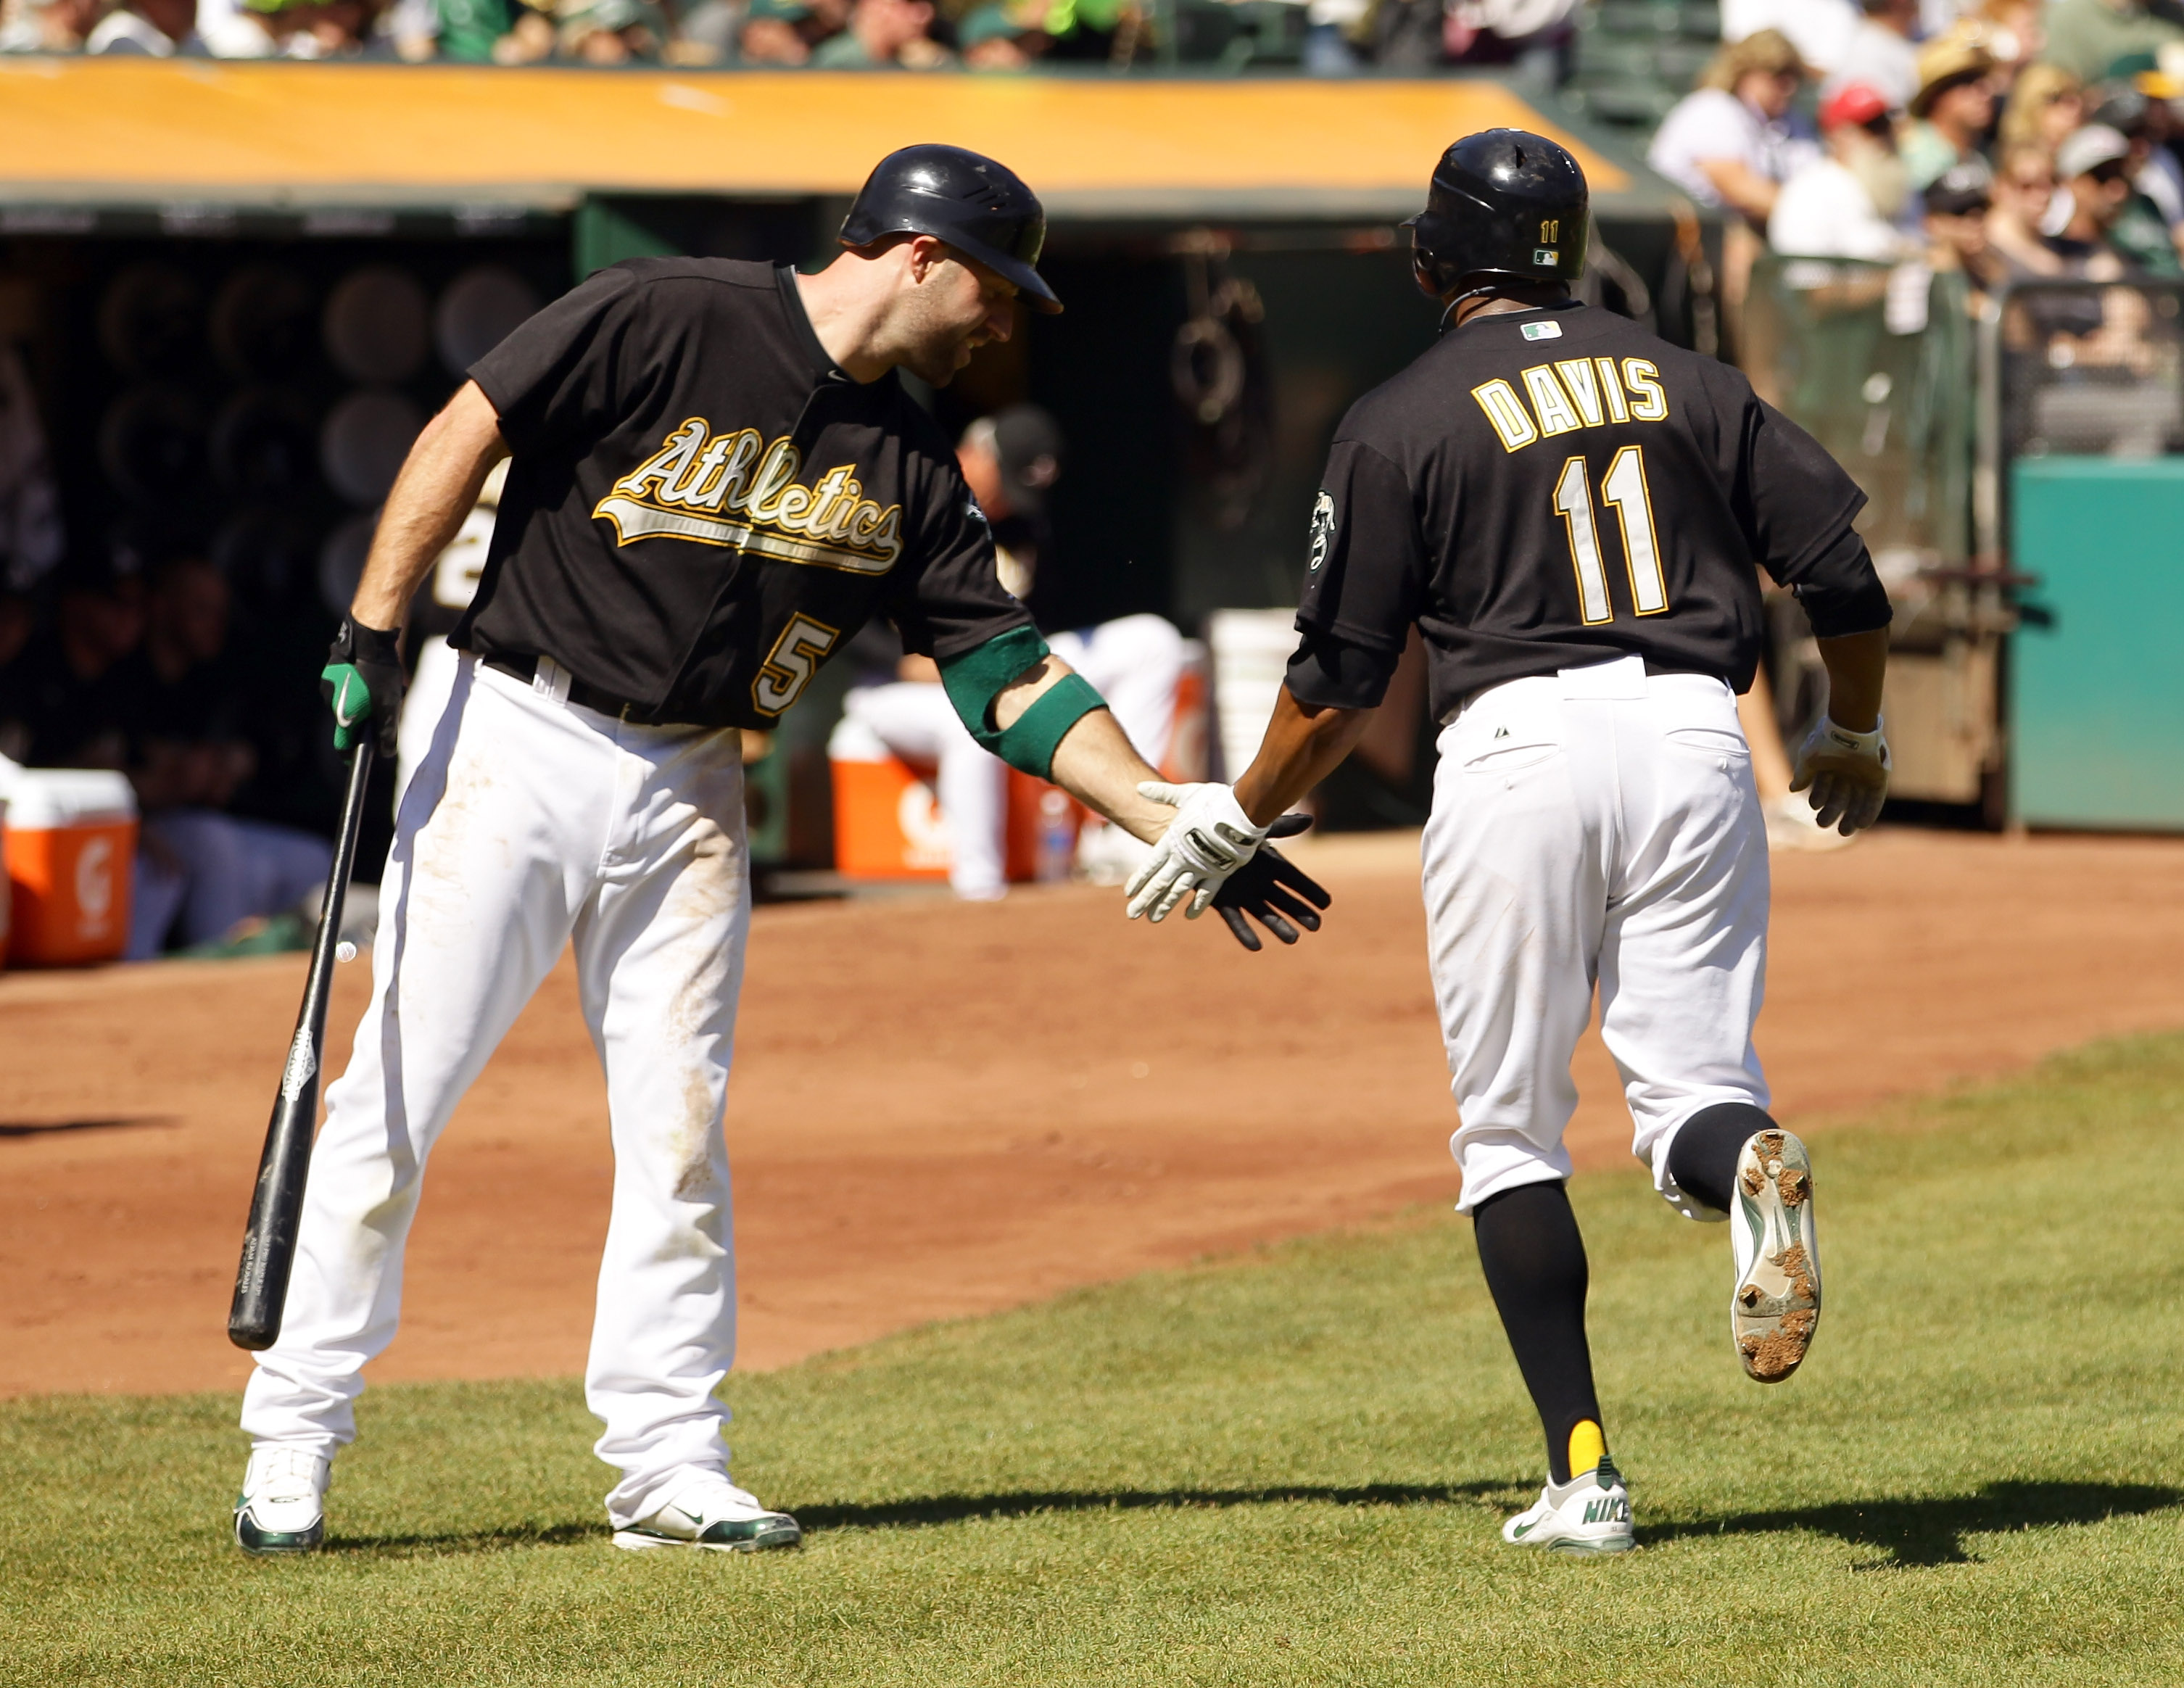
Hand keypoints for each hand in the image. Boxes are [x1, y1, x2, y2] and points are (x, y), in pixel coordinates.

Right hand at [321, 618, 404, 755]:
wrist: (368, 638)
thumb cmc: (380, 674)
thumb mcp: (390, 706)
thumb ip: (387, 732)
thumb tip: (386, 754)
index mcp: (343, 715)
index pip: (343, 745)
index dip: (351, 755)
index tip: (357, 761)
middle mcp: (330, 702)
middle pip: (348, 723)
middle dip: (366, 722)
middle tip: (386, 711)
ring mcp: (328, 685)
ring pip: (348, 704)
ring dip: (365, 703)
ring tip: (385, 690)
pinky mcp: (330, 672)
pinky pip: (346, 688)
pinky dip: (359, 688)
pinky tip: (375, 678)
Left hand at [1125, 780, 1268, 922]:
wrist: (1242, 812)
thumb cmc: (1214, 801)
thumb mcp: (1184, 795)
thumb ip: (1162, 794)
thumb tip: (1138, 788)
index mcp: (1172, 841)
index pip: (1150, 865)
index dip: (1139, 880)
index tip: (1128, 893)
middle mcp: (1183, 858)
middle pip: (1160, 883)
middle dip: (1145, 900)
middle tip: (1132, 914)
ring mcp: (1201, 868)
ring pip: (1178, 892)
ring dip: (1165, 906)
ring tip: (1153, 919)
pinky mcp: (1220, 873)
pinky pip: (1207, 894)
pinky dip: (1198, 905)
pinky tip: (1188, 916)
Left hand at [1210, 815, 1330, 950]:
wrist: (1196, 840)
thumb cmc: (1228, 832)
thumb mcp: (1256, 829)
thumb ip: (1281, 827)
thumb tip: (1310, 819)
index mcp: (1270, 865)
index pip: (1295, 881)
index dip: (1310, 891)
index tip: (1326, 903)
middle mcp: (1259, 882)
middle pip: (1284, 901)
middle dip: (1299, 912)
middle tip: (1315, 925)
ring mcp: (1242, 894)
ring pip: (1264, 914)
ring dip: (1278, 926)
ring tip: (1293, 939)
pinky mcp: (1223, 903)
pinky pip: (1235, 920)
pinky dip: (1244, 933)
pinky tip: (1256, 946)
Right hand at [1789, 714, 1888, 834]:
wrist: (1850, 728)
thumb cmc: (1827, 742)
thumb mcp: (1809, 760)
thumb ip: (1802, 775)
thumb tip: (1793, 789)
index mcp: (1829, 766)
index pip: (1823, 788)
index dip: (1819, 798)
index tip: (1815, 805)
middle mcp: (1847, 772)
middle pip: (1839, 798)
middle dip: (1831, 812)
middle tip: (1823, 824)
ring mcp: (1863, 775)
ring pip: (1857, 802)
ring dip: (1850, 817)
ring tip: (1844, 832)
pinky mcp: (1878, 777)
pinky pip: (1874, 799)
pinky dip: (1868, 812)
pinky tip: (1861, 825)